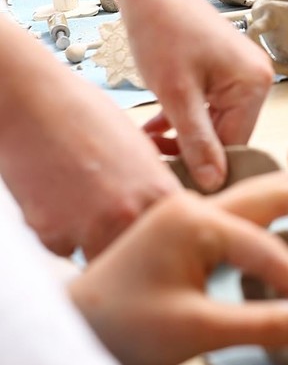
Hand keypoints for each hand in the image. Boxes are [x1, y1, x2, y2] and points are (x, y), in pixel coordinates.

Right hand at [0, 32, 179, 257]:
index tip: (156, 231)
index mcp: (158, 191)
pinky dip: (62, 235)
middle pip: (140, 254)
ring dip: (95, 243)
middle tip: (116, 224)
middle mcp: (129, 214)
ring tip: (86, 211)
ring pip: (101, 258)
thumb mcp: (139, 147)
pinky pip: (64, 250)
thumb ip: (153, 184)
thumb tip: (163, 208)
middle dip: (130, 243)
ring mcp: (89, 228)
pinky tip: (59, 204)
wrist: (34, 106)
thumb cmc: (87, 117)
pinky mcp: (50, 234)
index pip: (176, 233)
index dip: (165, 233)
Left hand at [68, 163, 287, 364]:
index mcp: (196, 221)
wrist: (73, 327)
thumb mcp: (195, 330)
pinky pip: (243, 204)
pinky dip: (277, 197)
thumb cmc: (125, 328)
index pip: (265, 250)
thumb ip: (262, 324)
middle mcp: (196, 205)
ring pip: (259, 192)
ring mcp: (190, 210)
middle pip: (271, 192)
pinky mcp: (186, 223)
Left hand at [127, 0, 274, 192]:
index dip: (203, 166)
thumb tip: (214, 183)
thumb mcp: (177, 95)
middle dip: (190, 149)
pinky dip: (184, 119)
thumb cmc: (163, 34)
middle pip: (227, 134)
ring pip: (215, 124)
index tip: (169, 179)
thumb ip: (197, 141)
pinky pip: (209, 107)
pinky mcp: (225, 72)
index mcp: (255, 84)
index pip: (236, 143)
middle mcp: (258, 79)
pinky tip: (154, 129)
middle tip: (151, 159)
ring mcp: (242, 75)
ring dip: (183, 136)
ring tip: (147, 144)